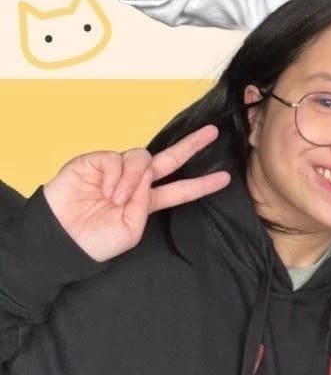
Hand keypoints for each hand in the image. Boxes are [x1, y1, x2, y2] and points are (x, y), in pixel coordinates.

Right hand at [41, 125, 231, 262]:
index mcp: (146, 202)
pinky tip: (105, 189)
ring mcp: (117, 170)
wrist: (61, 238)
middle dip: (191, 146)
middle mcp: (135, 183)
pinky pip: (118, 159)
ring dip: (134, 179)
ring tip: (117, 199)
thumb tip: (146, 174)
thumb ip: (146, 202)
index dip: (201, 184)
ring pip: (143, 159)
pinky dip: (116, 175)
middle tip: (213, 133)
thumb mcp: (131, 230)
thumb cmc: (95, 241)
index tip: (225, 178)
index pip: (179, 190)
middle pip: (169, 160)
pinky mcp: (97, 161)